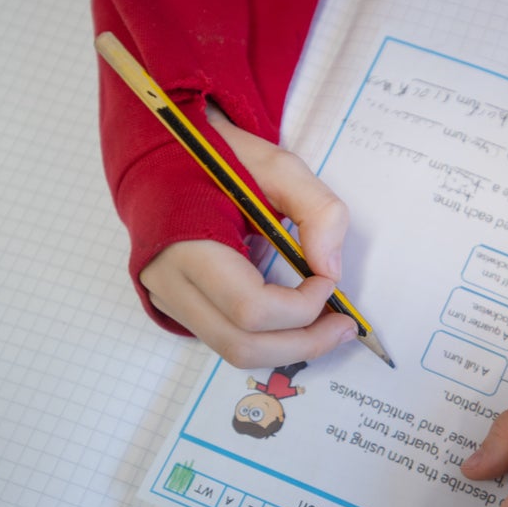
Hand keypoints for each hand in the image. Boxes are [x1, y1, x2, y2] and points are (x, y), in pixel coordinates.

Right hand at [139, 107, 357, 366]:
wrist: (163, 154)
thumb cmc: (219, 156)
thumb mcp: (277, 165)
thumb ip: (317, 210)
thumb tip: (331, 271)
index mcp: (186, 243)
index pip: (250, 308)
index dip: (300, 306)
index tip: (327, 279)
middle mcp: (168, 282)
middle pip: (243, 345)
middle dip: (304, 343)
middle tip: (344, 326)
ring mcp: (168, 298)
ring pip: (234, 352)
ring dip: (289, 348)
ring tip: (328, 328)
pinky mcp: (178, 305)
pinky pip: (227, 338)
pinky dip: (269, 338)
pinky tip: (298, 320)